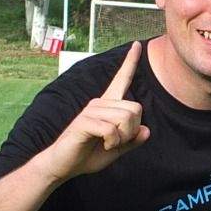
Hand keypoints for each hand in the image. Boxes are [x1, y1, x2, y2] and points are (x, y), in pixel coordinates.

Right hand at [39, 42, 149, 180]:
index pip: (122, 79)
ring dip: (122, 138)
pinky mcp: (84, 121)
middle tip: (118, 141)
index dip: (131, 62)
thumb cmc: (88, 155)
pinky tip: (104, 145)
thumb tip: (147, 130)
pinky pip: (112, 130)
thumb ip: (132, 140)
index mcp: (108, 106)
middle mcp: (100, 103)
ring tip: (108, 144)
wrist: (63, 166)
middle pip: (136, 108)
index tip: (137, 44)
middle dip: (133, 130)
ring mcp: (91, 110)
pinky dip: (113, 142)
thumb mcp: (116, 149)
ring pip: (125, 119)